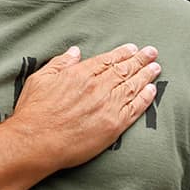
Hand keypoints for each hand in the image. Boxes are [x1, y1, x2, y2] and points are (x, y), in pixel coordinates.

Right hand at [7, 43, 160, 169]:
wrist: (35, 142)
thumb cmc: (34, 112)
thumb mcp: (40, 79)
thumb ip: (60, 63)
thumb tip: (75, 52)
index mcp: (81, 74)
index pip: (107, 60)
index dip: (122, 53)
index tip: (133, 48)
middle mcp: (97, 88)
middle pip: (124, 70)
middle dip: (140, 60)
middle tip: (152, 52)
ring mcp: (107, 107)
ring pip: (132, 87)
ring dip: (146, 76)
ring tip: (156, 68)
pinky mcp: (113, 126)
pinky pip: (134, 109)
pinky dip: (145, 99)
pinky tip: (152, 91)